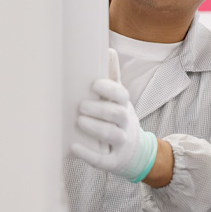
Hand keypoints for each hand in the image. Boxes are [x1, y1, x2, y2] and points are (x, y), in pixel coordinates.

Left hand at [71, 48, 158, 182]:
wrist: (137, 153)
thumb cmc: (120, 120)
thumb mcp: (120, 101)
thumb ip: (113, 78)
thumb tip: (108, 49)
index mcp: (124, 106)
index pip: (121, 95)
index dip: (109, 89)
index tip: (94, 84)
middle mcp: (125, 124)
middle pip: (116, 114)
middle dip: (99, 109)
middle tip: (81, 105)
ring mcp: (121, 144)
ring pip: (112, 135)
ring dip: (95, 127)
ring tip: (79, 121)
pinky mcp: (114, 162)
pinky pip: (103, 159)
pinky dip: (88, 154)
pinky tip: (74, 147)